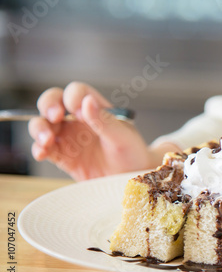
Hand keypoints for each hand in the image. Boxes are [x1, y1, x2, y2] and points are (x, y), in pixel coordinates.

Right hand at [28, 82, 170, 180]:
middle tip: (55, 116)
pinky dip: (38, 149)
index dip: (72, 96)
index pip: (77, 92)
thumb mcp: (122, 136)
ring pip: (42, 124)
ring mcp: (68, 138)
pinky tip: (42, 153)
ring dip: (39, 128)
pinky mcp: (62, 157)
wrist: (132, 179)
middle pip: (52, 102)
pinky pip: (43, 149)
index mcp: (95, 108)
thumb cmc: (132, 153)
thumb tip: (87, 101)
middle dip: (48, 105)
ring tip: (46, 139)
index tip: (75, 108)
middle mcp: (78, 120)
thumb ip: (103, 120)